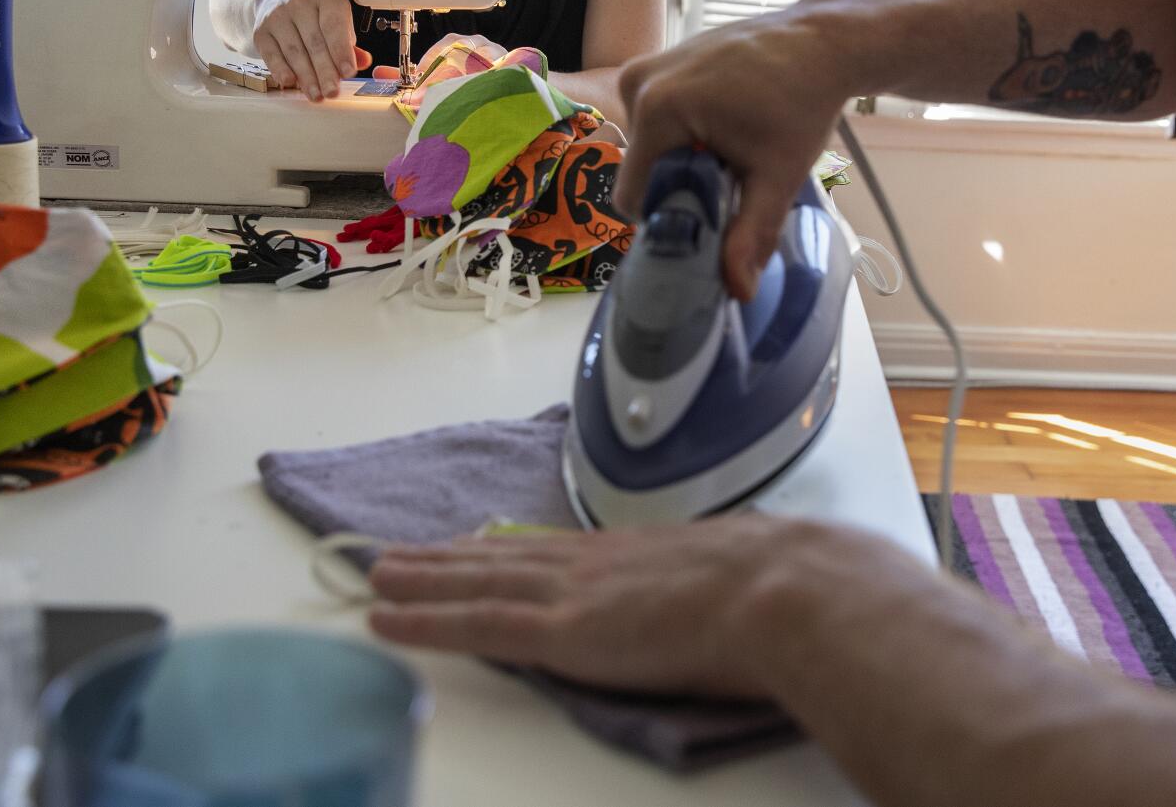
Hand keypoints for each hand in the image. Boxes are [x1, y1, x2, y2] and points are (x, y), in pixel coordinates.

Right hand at [252, 0, 369, 99]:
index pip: (334, 26)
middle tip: (332, 92)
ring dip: (306, 77)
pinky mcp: (261, 31)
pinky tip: (290, 82)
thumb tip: (363, 61)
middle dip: (325, 71)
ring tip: (316, 95)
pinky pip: (271, 54)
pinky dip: (281, 70)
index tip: (348, 72)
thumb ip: (348, 42)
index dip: (341, 51)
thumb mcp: (335, 18)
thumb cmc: (313, 11)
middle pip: (314, 43)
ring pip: (294, 51)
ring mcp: (278, 16)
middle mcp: (300, 4)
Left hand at [367, 515, 937, 699]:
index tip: (476, 544)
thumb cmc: (792, 595)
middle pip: (504, 557)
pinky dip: (425, 619)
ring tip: (380, 574)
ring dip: (422, 580)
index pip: (557, 551)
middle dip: (448, 558)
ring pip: (477, 582)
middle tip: (400, 553)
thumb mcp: (748, 581)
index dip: (510, 549)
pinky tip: (387, 615)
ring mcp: (574, 593)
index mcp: (641, 555)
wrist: (795, 592)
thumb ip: (721, 593)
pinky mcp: (562, 631)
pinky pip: (475, 623)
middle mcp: (596, 564)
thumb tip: (736, 609)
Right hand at [619, 0, 863, 298]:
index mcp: (656, 109)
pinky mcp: (660, 60)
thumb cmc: (802, 102)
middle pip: (642, 168)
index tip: (707, 217)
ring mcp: (647, 66)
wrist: (823, 41)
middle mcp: (638, 82)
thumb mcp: (776, 175)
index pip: (633, 194)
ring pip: (650, 143)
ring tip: (731, 151)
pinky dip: (685, 131)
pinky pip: (658, 116)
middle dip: (679, 185)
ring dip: (683, 158)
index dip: (667, 216)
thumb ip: (750, 235)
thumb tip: (738, 293)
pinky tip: (726, 127)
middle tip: (728, 183)